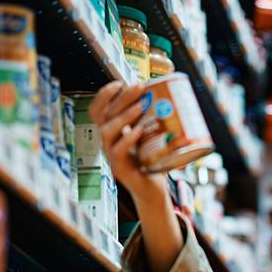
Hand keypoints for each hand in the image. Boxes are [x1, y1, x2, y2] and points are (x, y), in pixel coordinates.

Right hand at [88, 80, 168, 210]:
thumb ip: (154, 118)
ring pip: (107, 131)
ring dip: (123, 116)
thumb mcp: (151, 136)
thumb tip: (172, 93)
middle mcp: (108, 141)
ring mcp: (111, 155)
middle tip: (138, 88)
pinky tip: (139, 131)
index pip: (99, 109)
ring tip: (140, 107)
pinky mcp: (119, 168)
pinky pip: (117, 151)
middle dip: (121, 99)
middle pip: (105, 115)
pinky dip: (128, 139)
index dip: (105, 94)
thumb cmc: (152, 160)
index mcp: (113, 131)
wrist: (153, 189)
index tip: (121, 82)